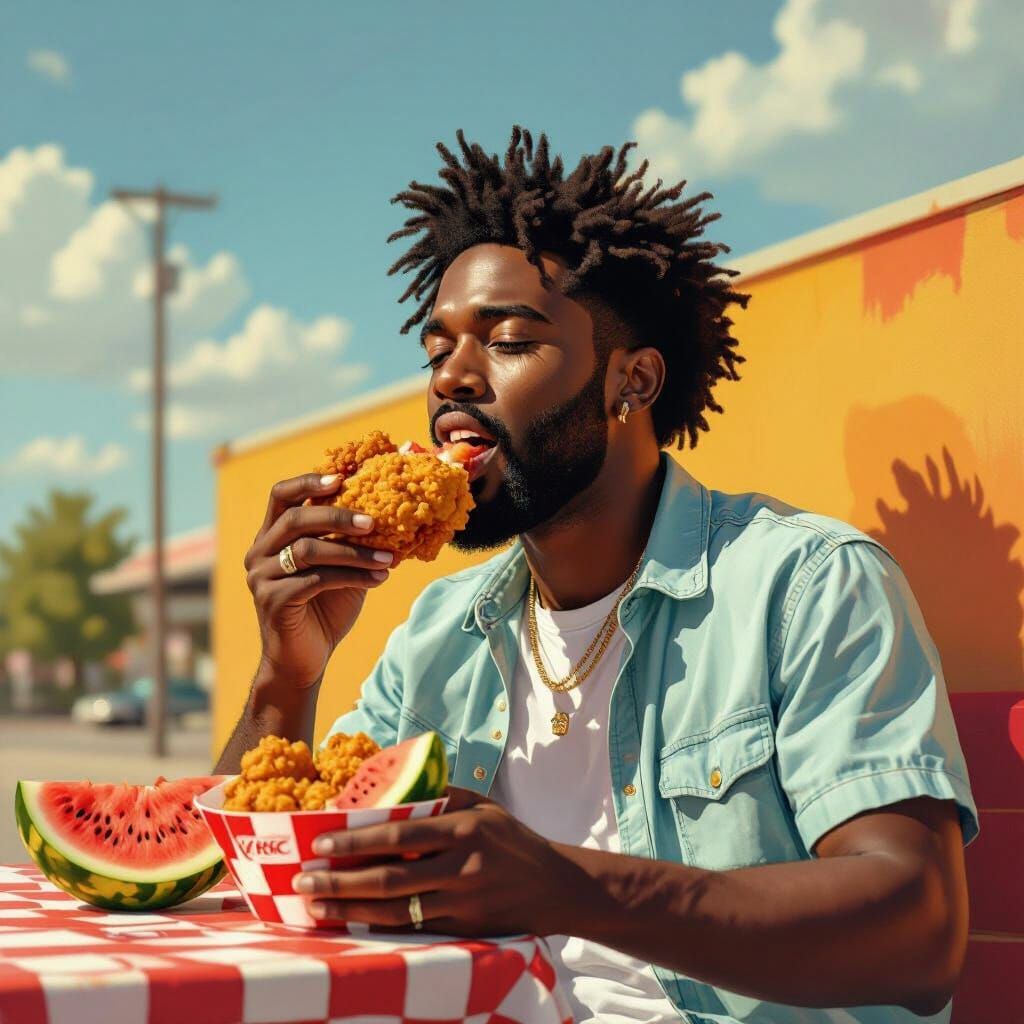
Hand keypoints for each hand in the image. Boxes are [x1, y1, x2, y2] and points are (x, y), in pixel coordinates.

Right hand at [244, 473, 393, 689]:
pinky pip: (316, 580)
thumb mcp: (339, 568)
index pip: (281, 495)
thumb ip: (349, 540)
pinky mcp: (273, 601)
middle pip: (296, 519)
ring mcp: (262, 577)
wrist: (303, 661)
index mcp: (271, 538)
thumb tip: (390, 511)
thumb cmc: (323, 610)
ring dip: (355, 552)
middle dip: (339, 516)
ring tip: (390, 558)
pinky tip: (379, 579)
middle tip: (374, 521)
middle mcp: (259, 553)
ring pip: (309, 550)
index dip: (309, 482)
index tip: (342, 478)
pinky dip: (352, 577)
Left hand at [292, 788, 595, 936]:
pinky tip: (350, 922)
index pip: (400, 836)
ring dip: (350, 908)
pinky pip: (413, 930)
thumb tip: (392, 786)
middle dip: (341, 880)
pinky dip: (378, 927)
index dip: (357, 840)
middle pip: (390, 878)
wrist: (556, 888)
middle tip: (303, 880)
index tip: (320, 842)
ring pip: (396, 910)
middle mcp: (462, 868)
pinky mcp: (464, 931)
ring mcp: (463, 904)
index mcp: (464, 829)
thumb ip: (442, 796)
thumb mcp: (484, 806)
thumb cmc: (513, 840)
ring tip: (314, 905)